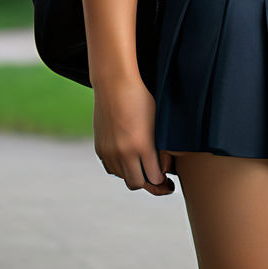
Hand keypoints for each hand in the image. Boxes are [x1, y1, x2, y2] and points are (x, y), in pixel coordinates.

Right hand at [93, 77, 174, 194]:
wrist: (115, 84)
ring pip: (123, 177)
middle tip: (157, 178)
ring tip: (142, 165)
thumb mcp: (157, 121)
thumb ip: (158, 146)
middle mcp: (124, 152)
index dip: (162, 181)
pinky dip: (120, 167)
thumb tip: (163, 167)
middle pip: (137, 184)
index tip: (167, 179)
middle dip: (148, 182)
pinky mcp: (100, 148)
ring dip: (133, 174)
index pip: (154, 178)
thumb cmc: (141, 98)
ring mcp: (110, 151)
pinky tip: (128, 158)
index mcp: (143, 145)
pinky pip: (111, 169)